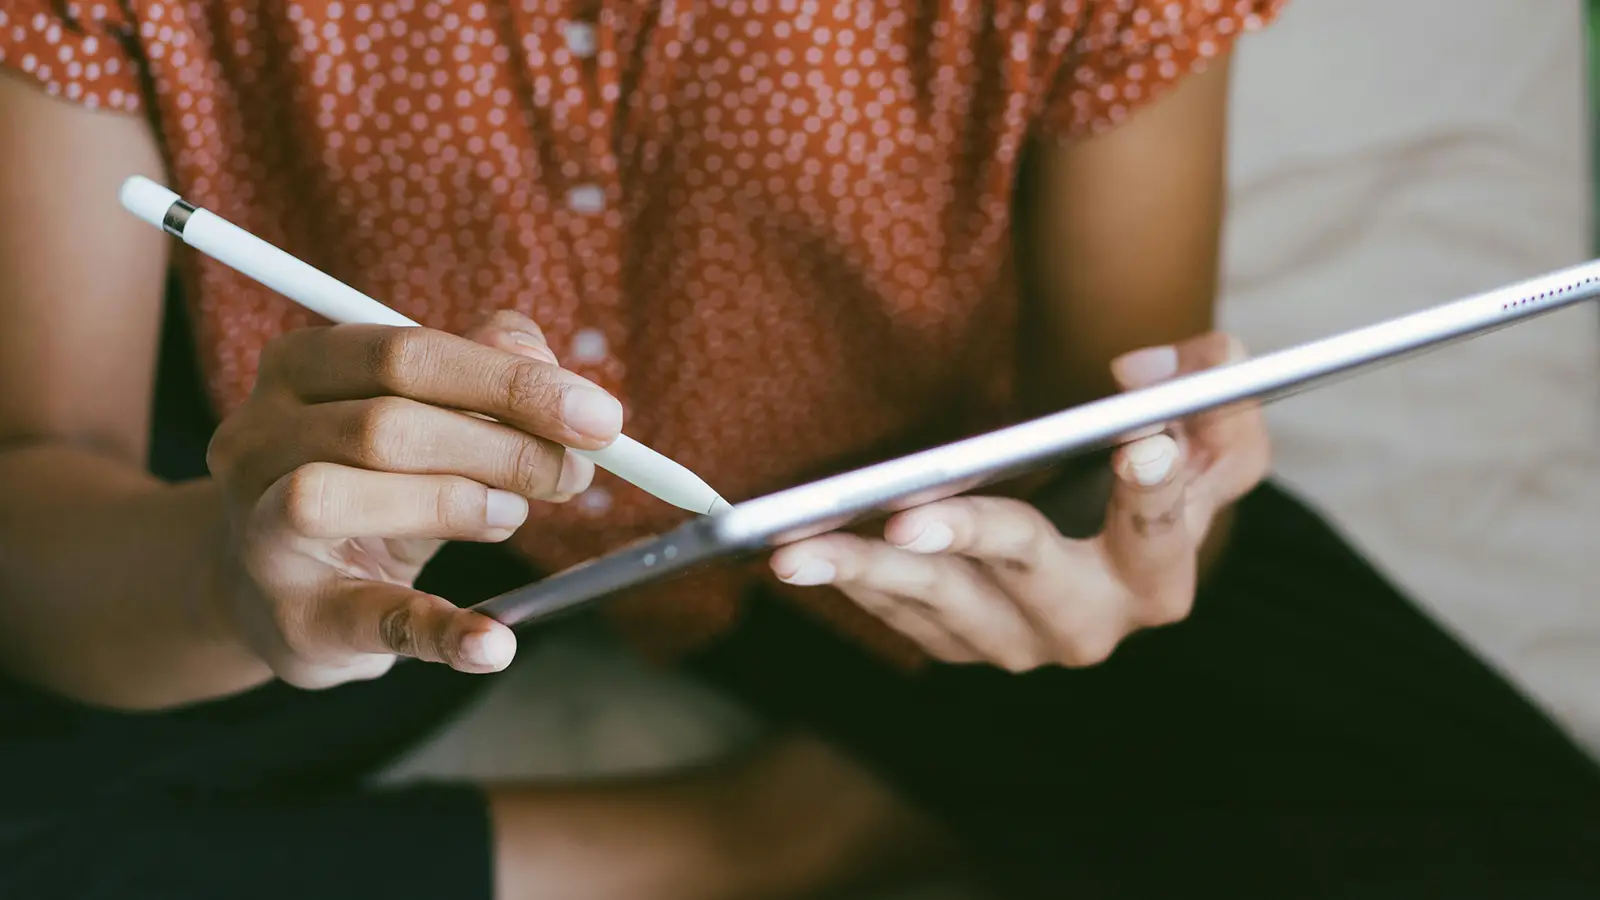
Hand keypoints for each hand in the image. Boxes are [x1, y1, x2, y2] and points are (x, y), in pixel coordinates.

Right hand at [207, 311, 615, 688]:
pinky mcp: (292, 618)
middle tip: (574, 474)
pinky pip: (366, 619)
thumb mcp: (420, 416)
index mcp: (299, 368)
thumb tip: (543, 358)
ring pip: (335, 496)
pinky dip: (440, 630)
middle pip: (383, 424)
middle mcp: (257, 439)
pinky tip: (496, 641)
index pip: (408, 354)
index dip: (511, 382)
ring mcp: (258, 531)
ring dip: (453, 503)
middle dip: (502, 446)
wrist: (278, 588)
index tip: (600, 417)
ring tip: (513, 518)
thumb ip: (480, 373)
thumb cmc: (368, 482)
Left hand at [770, 332, 1269, 670]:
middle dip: (967, 539)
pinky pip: (902, 615)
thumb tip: (1140, 377)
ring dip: (869, 570)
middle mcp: (1094, 624)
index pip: (1163, 528)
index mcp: (1161, 575)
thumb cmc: (1155, 463)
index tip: (1138, 440)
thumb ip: (1214, 386)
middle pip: (1030, 574)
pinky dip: (855, 581)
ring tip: (797, 546)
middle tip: (905, 515)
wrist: (1106, 535)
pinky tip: (802, 552)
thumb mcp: (1211, 421)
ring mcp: (1022, 644)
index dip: (1157, 486)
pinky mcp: (964, 646)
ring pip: (944, 604)